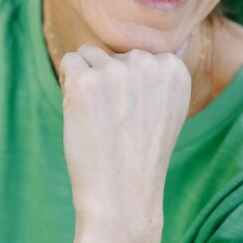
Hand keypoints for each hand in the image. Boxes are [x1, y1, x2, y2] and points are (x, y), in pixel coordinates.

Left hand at [59, 44, 191, 242]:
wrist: (121, 196)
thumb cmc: (139, 156)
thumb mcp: (165, 110)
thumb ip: (157, 76)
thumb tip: (150, 47)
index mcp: (174, 69)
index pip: (138, 56)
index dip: (128, 87)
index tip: (136, 118)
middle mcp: (149, 63)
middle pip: (113, 54)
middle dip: (108, 82)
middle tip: (116, 123)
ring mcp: (117, 70)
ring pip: (89, 55)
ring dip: (87, 82)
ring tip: (99, 119)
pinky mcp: (86, 80)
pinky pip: (69, 62)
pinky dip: (68, 85)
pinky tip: (82, 113)